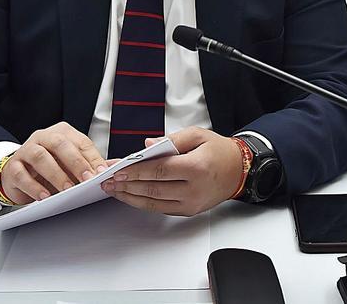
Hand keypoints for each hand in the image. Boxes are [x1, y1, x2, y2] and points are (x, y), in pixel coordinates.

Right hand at [1, 122, 107, 204]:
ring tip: (67, 190)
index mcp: (61, 133)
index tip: (101, 173)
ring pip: (40, 157)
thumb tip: (116, 167)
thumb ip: (91, 164)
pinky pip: (22, 174)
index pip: (80, 142)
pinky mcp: (13, 167)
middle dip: (76, 163)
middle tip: (87, 180)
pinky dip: (34, 186)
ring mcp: (26, 150)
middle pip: (60, 145)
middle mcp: (43, 137)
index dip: (92, 158)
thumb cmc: (49, 167)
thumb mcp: (71, 164)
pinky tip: (44, 197)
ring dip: (56, 174)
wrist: (18, 174)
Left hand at [101, 127, 243, 216]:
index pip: (159, 170)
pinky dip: (143, 203)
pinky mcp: (188, 211)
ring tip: (113, 190)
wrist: (238, 171)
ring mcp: (191, 203)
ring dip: (130, 197)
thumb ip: (171, 139)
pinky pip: (161, 208)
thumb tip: (147, 146)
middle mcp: (194, 189)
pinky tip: (130, 196)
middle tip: (107, 181)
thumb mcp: (197, 135)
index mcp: (196, 167)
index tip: (117, 170)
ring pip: (154, 203)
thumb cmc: (219, 151)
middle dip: (127, 185)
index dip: (135, 172)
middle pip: (153, 189)